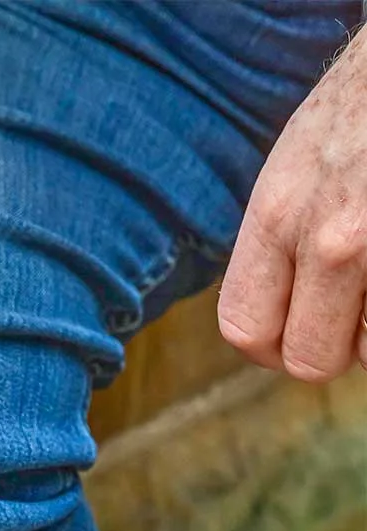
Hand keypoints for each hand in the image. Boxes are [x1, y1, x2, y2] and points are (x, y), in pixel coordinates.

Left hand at [219, 28, 366, 380]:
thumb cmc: (366, 103)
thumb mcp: (300, 160)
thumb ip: (280, 236)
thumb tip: (277, 313)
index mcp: (278, 212)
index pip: (245, 327)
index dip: (269, 349)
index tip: (291, 340)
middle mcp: (327, 236)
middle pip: (308, 358)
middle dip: (331, 350)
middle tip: (349, 320)